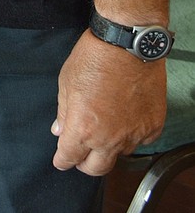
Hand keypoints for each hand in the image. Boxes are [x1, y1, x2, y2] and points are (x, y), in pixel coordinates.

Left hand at [51, 30, 166, 174]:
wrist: (127, 43)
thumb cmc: (95, 57)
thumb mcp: (67, 81)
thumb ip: (63, 112)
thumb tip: (60, 130)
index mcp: (83, 128)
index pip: (69, 157)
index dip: (62, 160)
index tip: (61, 160)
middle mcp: (109, 138)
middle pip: (96, 168)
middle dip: (85, 163)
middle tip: (81, 153)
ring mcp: (133, 134)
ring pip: (119, 154)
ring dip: (110, 146)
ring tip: (105, 126)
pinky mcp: (152, 126)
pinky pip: (141, 141)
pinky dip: (132, 134)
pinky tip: (126, 118)